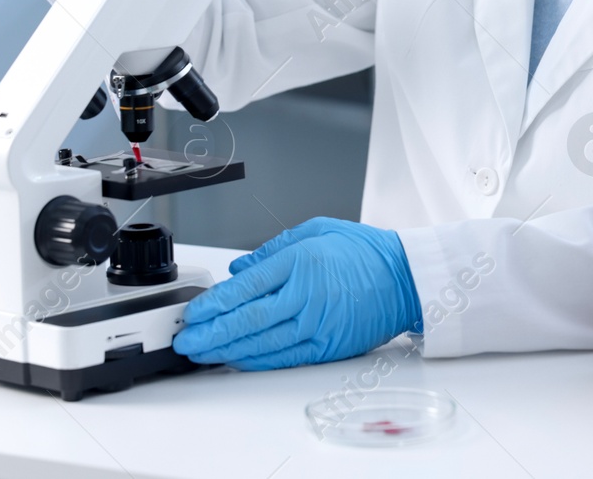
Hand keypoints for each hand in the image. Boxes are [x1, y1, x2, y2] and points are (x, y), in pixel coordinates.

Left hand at [173, 218, 422, 369]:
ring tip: (203, 353)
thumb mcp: (316, 230)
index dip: (213, 305)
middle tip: (186, 341)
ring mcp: (317, 325)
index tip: (192, 314)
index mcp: (300, 263)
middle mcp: (306, 296)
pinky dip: (257, 361)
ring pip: (261, 344)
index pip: (245, 289)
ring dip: (227, 351)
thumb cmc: (365, 251)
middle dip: (210, 333)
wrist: (407, 277)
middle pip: (247, 321)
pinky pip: (284, 357)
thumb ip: (272, 250)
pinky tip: (237, 360)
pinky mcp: (328, 346)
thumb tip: (239, 270)